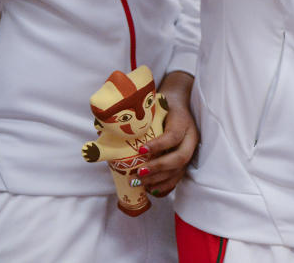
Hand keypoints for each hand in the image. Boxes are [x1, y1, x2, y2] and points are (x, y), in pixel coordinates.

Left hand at [138, 71, 197, 197]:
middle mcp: (190, 138)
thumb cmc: (162, 106)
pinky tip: (151, 189)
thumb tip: (103, 128)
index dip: (159, 145)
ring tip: (139, 183)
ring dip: (158, 180)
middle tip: (138, 173)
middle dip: (158, 168)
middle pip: (180, 157)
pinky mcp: (186, 160)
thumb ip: (137, 117)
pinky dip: (165, 186)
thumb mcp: (153, 106)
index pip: (173, 135)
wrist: (178, 104)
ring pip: (179, 170)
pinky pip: (178, 177)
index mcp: (183, 122)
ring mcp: (190, 150)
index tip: (140, 150)